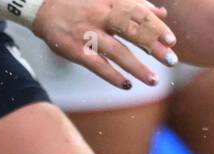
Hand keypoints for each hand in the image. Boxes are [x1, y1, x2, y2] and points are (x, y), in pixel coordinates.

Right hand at [32, 0, 176, 89]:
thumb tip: (162, 14)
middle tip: (172, 60)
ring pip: (116, 51)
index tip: (172, 40)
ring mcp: (87, 33)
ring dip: (137, 67)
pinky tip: (127, 85)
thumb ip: (136, 4)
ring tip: (154, 81)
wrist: (41, 4)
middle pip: (131, 30)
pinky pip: (97, 65)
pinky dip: (112, 76)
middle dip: (153, 46)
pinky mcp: (75, 50)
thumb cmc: (81, 1)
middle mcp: (100, 15)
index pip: (138, 12)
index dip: (155, 27)